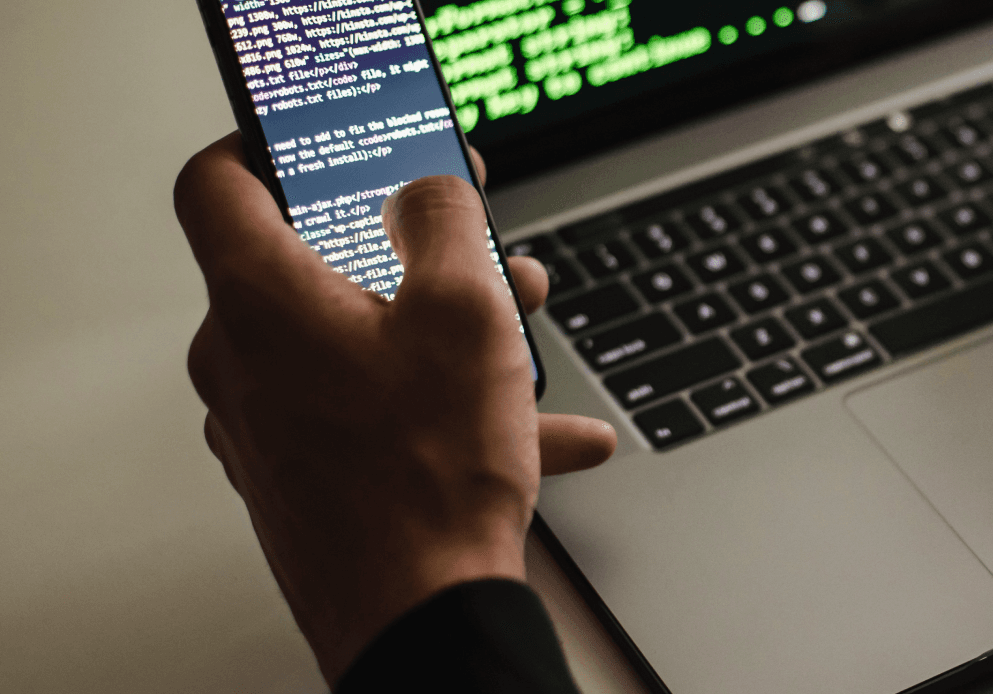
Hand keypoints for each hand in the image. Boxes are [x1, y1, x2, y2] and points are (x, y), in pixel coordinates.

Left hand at [175, 133, 616, 684]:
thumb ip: (445, 221)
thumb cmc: (429, 477)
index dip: (270, 144)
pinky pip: (372, 411)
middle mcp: (243, 360)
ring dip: (441, 332)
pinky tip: (533, 429)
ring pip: (356, 344)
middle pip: (315, 265)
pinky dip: (442, 404)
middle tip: (478, 253)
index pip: (219, 182)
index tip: (330, 144)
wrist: (422, 614)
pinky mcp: (300, 476)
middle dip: (412, 253)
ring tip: (522, 349)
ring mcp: (266, 425)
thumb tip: (429, 189)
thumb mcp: (466, 310)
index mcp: (262, 299)